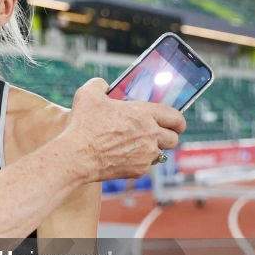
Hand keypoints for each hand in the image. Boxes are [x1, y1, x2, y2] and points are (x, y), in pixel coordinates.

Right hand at [65, 78, 185, 181]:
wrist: (77, 156)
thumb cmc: (83, 125)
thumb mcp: (87, 95)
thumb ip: (99, 85)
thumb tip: (103, 85)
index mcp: (143, 113)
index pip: (175, 116)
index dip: (178, 120)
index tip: (177, 123)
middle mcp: (150, 134)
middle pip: (173, 138)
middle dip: (169, 136)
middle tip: (159, 135)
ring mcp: (146, 154)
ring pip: (161, 154)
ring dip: (153, 150)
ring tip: (139, 147)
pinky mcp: (138, 170)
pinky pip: (146, 166)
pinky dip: (139, 162)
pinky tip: (125, 157)